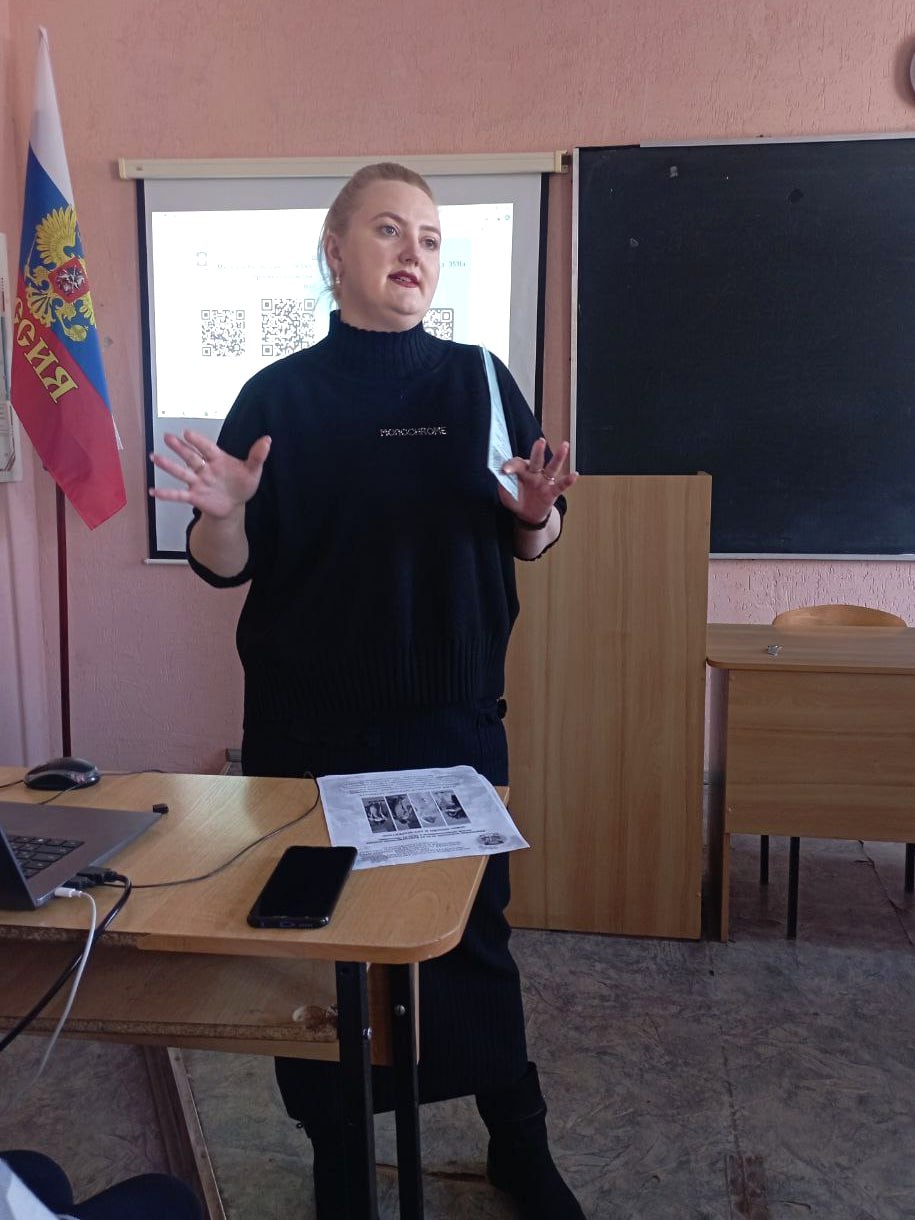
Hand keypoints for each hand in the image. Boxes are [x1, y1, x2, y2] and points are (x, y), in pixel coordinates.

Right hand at [149, 428, 270, 518]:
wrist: (234, 505)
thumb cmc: (241, 485)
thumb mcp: (252, 471)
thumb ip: (257, 456)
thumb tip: (267, 440)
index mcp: (218, 459)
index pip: (207, 448)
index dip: (197, 441)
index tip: (187, 433)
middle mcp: (205, 469)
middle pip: (190, 457)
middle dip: (179, 448)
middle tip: (167, 437)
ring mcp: (198, 482)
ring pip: (181, 472)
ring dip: (168, 465)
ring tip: (154, 457)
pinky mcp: (194, 496)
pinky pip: (179, 495)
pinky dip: (166, 494)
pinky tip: (153, 492)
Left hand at [498, 437, 576, 524]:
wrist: (527, 515)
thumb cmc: (516, 500)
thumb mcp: (506, 495)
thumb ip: (503, 487)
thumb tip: (502, 477)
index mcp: (521, 472)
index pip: (517, 464)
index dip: (511, 466)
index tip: (504, 470)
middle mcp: (534, 473)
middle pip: (536, 460)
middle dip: (538, 450)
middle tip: (540, 441)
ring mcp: (544, 482)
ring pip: (552, 467)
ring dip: (558, 457)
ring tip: (564, 446)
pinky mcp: (552, 492)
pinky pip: (561, 485)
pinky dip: (568, 481)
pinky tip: (574, 475)